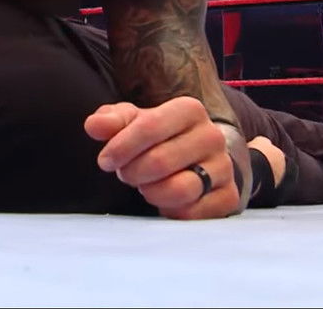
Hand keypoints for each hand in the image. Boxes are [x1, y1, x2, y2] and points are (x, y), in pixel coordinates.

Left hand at [84, 97, 239, 219]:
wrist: (194, 159)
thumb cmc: (156, 138)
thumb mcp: (132, 122)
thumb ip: (111, 120)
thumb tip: (93, 125)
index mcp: (189, 110)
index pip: (149, 126)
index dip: (121, 147)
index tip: (105, 161)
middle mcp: (212, 136)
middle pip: (160, 161)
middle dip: (132, 172)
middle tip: (126, 174)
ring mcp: (224, 168)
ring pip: (180, 189)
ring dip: (151, 192)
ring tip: (145, 186)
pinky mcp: (228, 197)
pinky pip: (193, 213)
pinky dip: (170, 211)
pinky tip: (165, 201)